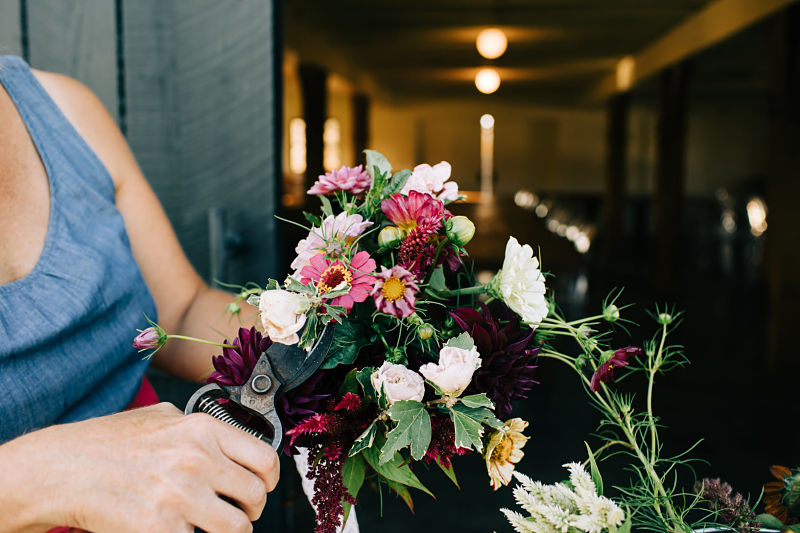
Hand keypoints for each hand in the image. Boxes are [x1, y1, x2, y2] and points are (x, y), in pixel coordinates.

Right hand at [0, 402, 278, 532]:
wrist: (63, 469)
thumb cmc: (107, 442)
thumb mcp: (160, 417)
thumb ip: (198, 427)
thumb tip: (230, 440)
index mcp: (203, 429)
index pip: (264, 458)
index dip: (270, 480)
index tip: (264, 488)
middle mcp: (197, 459)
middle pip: (255, 495)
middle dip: (250, 510)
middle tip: (238, 514)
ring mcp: (180, 495)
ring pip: (236, 528)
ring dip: (229, 531)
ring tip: (213, 527)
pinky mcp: (161, 528)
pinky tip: (181, 530)